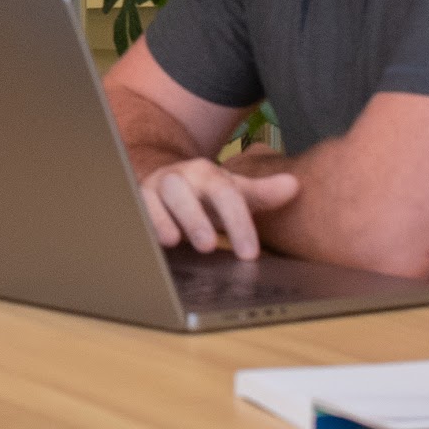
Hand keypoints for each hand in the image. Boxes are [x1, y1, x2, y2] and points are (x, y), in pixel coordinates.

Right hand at [139, 158, 299, 258]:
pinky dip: (141, 223)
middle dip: (194, 216)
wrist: (168, 180)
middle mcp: (179, 177)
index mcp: (208, 174)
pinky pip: (134, 209)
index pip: (225, 194)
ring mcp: (154, 188)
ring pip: (152, 196)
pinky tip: (150, 241)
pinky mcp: (136, 201)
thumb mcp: (236, 193)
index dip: (238, 224)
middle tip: (209, 245)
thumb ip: (262, 192)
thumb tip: (294, 185)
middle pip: (182, 189)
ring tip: (173, 241)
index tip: (249, 254)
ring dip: (162, 218)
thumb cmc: (207, 195)